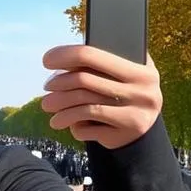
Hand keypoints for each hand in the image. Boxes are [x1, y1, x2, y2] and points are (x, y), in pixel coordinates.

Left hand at [41, 45, 161, 148]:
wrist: (143, 129)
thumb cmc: (123, 93)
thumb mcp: (122, 74)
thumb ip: (100, 64)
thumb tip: (61, 58)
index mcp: (141, 70)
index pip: (92, 55)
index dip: (65, 55)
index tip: (47, 60)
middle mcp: (143, 92)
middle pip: (84, 81)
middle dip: (59, 83)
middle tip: (47, 86)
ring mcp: (135, 115)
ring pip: (84, 107)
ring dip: (59, 106)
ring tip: (47, 105)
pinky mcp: (124, 135)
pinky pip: (87, 129)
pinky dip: (73, 126)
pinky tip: (67, 122)